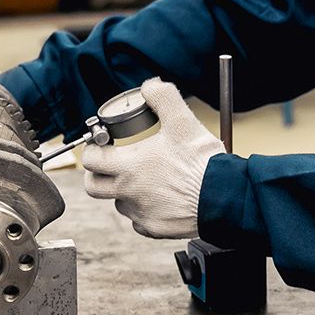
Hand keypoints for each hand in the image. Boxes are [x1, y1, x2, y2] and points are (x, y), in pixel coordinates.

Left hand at [82, 78, 224, 238]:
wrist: (223, 196)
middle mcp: (129, 192)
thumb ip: (163, 97)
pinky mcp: (155, 228)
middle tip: (111, 164)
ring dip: (125, 192)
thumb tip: (150, 86)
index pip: (91, 159)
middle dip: (98, 174)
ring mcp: (140, 213)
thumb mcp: (182, 121)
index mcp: (130, 165)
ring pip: (119, 203)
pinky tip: (161, 199)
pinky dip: (145, 210)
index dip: (92, 149)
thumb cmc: (202, 162)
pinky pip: (140, 221)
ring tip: (145, 180)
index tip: (103, 144)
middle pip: (94, 187)